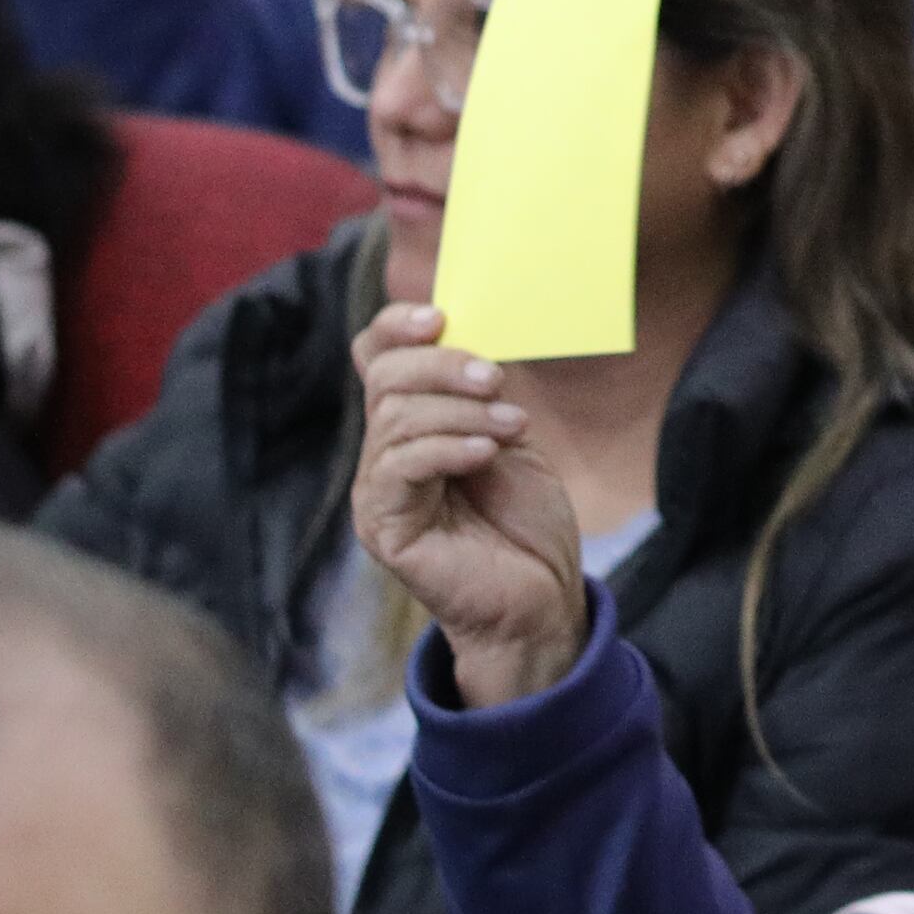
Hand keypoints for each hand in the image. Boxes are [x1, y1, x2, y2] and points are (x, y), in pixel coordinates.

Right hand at [353, 305, 590, 706]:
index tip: (440, 315)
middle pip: (384, 378)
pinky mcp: (385, 527)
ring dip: (460, 410)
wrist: (539, 597)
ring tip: (511, 425)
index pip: (374, 357)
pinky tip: (486, 452)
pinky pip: (400, 468)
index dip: (395, 327)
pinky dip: (447, 447)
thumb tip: (473, 334)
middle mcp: (384, 454)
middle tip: (495, 377)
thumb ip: (481, 391)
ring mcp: (379, 492)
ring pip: (394, 418)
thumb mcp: (510, 435)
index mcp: (409, 424)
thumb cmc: (526, 520)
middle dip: (443, 365)